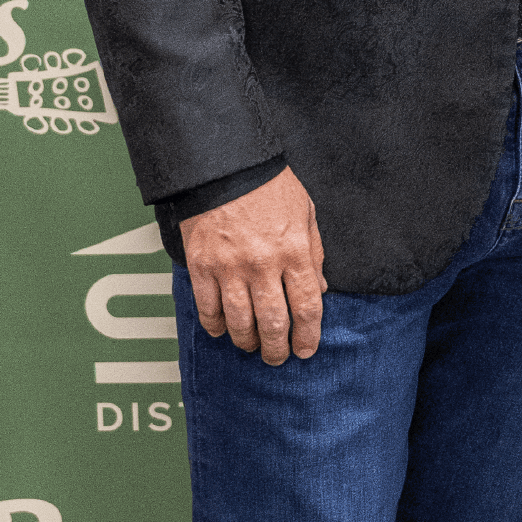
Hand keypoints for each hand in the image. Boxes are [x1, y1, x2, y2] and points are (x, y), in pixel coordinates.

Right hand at [181, 167, 326, 365]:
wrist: (226, 165)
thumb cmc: (269, 186)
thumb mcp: (306, 212)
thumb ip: (314, 252)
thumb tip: (319, 290)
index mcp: (294, 250)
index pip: (307, 306)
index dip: (308, 335)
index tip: (306, 349)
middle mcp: (263, 263)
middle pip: (274, 323)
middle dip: (278, 349)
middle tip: (277, 357)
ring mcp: (230, 267)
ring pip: (240, 323)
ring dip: (248, 342)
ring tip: (253, 346)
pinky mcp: (203, 266)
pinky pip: (209, 309)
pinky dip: (216, 326)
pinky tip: (222, 330)